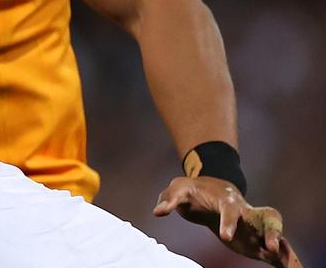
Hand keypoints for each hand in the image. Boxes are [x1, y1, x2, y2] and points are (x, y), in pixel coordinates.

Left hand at [154, 176, 301, 266]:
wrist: (210, 187)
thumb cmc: (193, 189)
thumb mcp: (178, 188)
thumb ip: (169, 199)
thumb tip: (158, 211)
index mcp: (226, 200)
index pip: (230, 210)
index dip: (228, 222)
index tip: (226, 237)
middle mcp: (245, 211)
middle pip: (266, 218)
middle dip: (271, 231)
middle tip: (271, 247)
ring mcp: (252, 223)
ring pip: (274, 232)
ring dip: (282, 245)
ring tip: (290, 263)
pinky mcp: (254, 235)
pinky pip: (271, 246)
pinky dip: (281, 256)